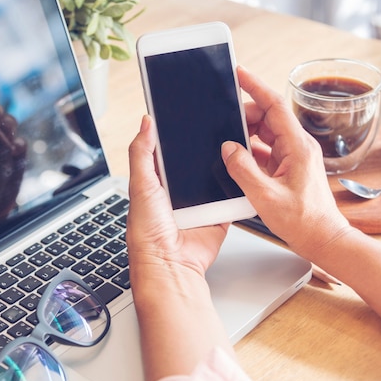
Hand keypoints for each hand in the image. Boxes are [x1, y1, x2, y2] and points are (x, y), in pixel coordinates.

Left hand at [126, 115, 227, 289]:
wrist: (170, 264)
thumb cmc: (147, 232)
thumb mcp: (140, 185)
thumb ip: (142, 153)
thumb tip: (146, 123)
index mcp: (157, 182)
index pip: (167, 151)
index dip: (175, 134)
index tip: (187, 116)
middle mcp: (178, 191)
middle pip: (195, 161)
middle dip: (204, 149)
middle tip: (215, 129)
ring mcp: (199, 203)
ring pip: (216, 176)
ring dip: (222, 167)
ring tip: (230, 149)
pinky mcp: (218, 214)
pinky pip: (231, 197)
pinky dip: (236, 188)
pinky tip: (240, 174)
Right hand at [221, 66, 349, 257]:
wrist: (323, 239)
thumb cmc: (303, 221)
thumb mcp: (265, 195)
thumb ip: (243, 169)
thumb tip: (228, 148)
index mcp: (297, 146)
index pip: (274, 106)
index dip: (255, 86)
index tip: (239, 73)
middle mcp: (298, 147)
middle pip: (268, 118)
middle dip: (245, 115)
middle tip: (222, 120)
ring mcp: (294, 157)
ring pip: (267, 134)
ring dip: (247, 135)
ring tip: (227, 140)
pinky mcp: (289, 168)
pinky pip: (267, 151)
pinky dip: (251, 151)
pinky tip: (237, 159)